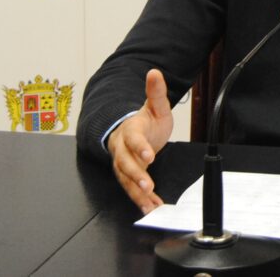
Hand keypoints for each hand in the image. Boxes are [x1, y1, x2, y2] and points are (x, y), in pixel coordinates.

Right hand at [106, 69, 173, 213]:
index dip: (139, 147)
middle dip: (135, 175)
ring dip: (136, 192)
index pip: (132, 138)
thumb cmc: (145, 120)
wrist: (132, 131)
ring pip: (125, 179)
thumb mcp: (155, 106)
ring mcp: (123, 163)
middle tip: (147, 186)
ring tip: (148, 204)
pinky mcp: (127, 176)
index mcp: (131, 129)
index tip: (149, 155)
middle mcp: (123, 148)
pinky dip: (141, 200)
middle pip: (124, 163)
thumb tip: (155, 72)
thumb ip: (156, 92)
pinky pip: (131, 189)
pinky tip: (151, 207)